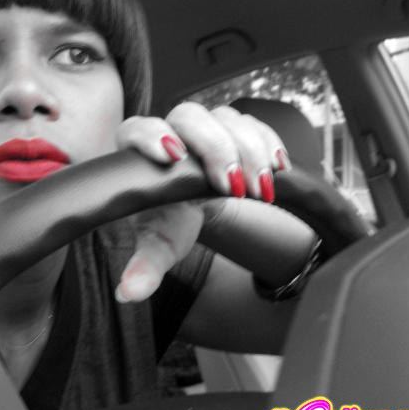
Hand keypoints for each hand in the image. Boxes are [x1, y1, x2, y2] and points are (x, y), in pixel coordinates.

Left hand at [114, 102, 290, 302]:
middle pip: (190, 117)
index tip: (172, 157)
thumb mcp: (159, 243)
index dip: (152, 136)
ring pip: (226, 118)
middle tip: (233, 185)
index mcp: (142, 153)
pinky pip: (254, 124)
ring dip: (249, 150)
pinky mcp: (234, 128)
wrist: (191, 206)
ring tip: (261, 188)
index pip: (139, 128)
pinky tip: (278, 168)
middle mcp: (173, 131)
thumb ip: (144, 266)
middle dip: (215, 148)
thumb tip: (129, 292)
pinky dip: (270, 143)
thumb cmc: (169, 219)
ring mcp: (205, 126)